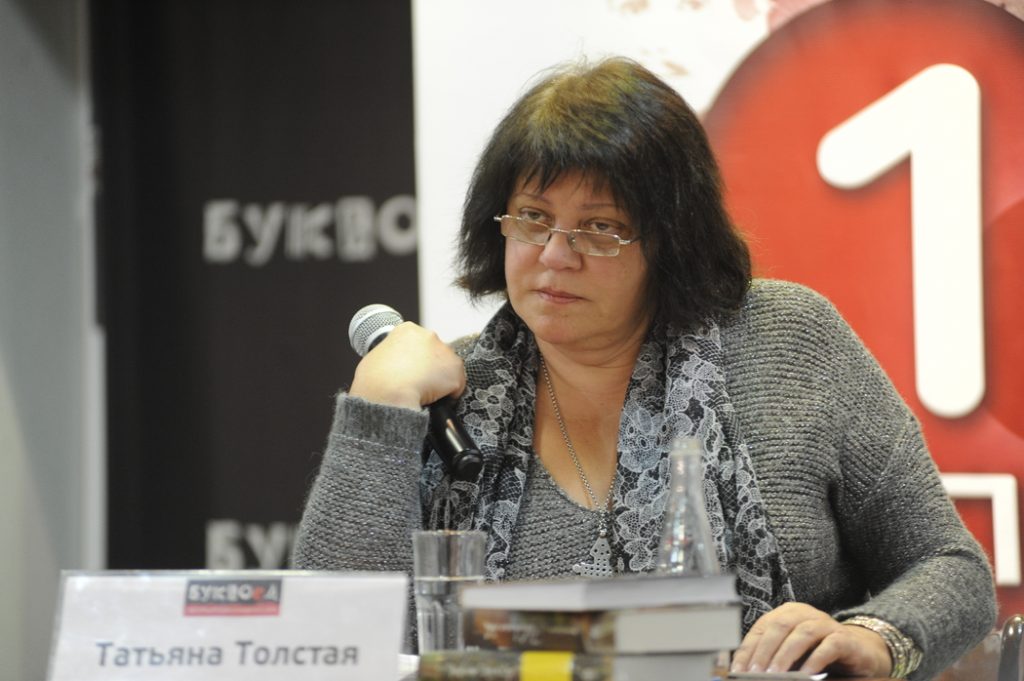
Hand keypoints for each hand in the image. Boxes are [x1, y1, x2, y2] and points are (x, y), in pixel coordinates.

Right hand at [349, 322, 466, 409]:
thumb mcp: (375, 359)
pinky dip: (447, 395)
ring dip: (439, 381)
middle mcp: (429, 335)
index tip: (411, 370)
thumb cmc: (375, 381)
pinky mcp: (455, 370)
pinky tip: (433, 400)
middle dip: (429, 368)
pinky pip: (456, 387)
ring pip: (447, 370)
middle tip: (417, 384)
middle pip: (435, 354)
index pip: (419, 344)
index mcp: (407, 330)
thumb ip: (390, 357)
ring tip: (423, 393)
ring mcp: (444, 351)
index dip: (416, 360)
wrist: (387, 393)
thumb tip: (393, 368)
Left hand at [730, 603, 891, 676]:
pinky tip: (807, 674)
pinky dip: (815, 660)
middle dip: (764, 652)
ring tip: (776, 675)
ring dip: (786, 656)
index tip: (738, 670)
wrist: (860, 653)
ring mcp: (825, 624)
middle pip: (779, 627)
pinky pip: (829, 646)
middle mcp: (804, 614)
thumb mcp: (792, 654)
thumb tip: (749, 673)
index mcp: (786, 614)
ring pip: (802, 634)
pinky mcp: (844, 639)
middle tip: (755, 673)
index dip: (748, 650)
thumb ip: (774, 658)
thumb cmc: (818, 653)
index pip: (761, 629)